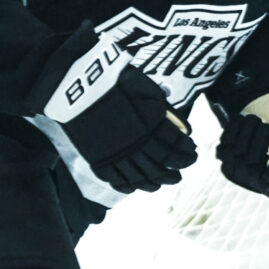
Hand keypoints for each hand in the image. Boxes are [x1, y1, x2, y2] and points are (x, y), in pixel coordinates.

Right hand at [25, 23, 196, 192]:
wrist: (77, 85)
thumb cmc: (112, 80)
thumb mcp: (145, 89)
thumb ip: (162, 109)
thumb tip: (178, 127)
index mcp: (151, 124)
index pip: (175, 146)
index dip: (186, 153)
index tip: (192, 154)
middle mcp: (136, 144)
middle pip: (161, 165)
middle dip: (174, 171)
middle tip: (179, 174)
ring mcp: (117, 154)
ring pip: (141, 176)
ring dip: (155, 182)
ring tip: (162, 183)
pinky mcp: (98, 159)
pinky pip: (117, 179)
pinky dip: (129, 186)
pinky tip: (135, 187)